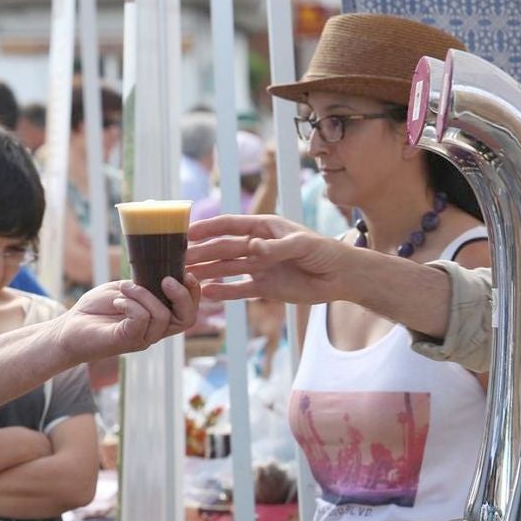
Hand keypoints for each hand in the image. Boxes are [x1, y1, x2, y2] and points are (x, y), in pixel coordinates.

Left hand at [58, 275, 200, 360]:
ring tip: (124, 289)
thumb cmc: (97, 308)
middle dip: (183, 296)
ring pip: (162, 316)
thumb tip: (164, 271)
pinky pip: (141, 320)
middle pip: (187, 319)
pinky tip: (117, 301)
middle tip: (166, 280)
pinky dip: (131, 304)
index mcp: (159, 318)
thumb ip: (147, 284)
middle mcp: (155, 331)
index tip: (186, 272)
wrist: (69, 326)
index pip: (189, 312)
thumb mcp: (127, 289)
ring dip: (143, 294)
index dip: (194, 293)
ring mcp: (142, 338)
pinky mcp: (126, 341)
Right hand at [186, 214, 354, 303]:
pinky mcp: (265, 287)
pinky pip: (240, 289)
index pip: (229, 226)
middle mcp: (257, 246)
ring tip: (185, 276)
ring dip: (207, 271)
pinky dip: (224, 292)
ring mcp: (259, 267)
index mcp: (264, 228)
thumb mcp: (303, 244)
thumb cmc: (326, 252)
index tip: (186, 233)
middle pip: (223, 248)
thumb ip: (277, 247)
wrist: (342, 277)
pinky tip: (207, 294)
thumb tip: (252, 247)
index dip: (207, 229)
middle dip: (200, 252)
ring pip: (227, 268)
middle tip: (178, 259)